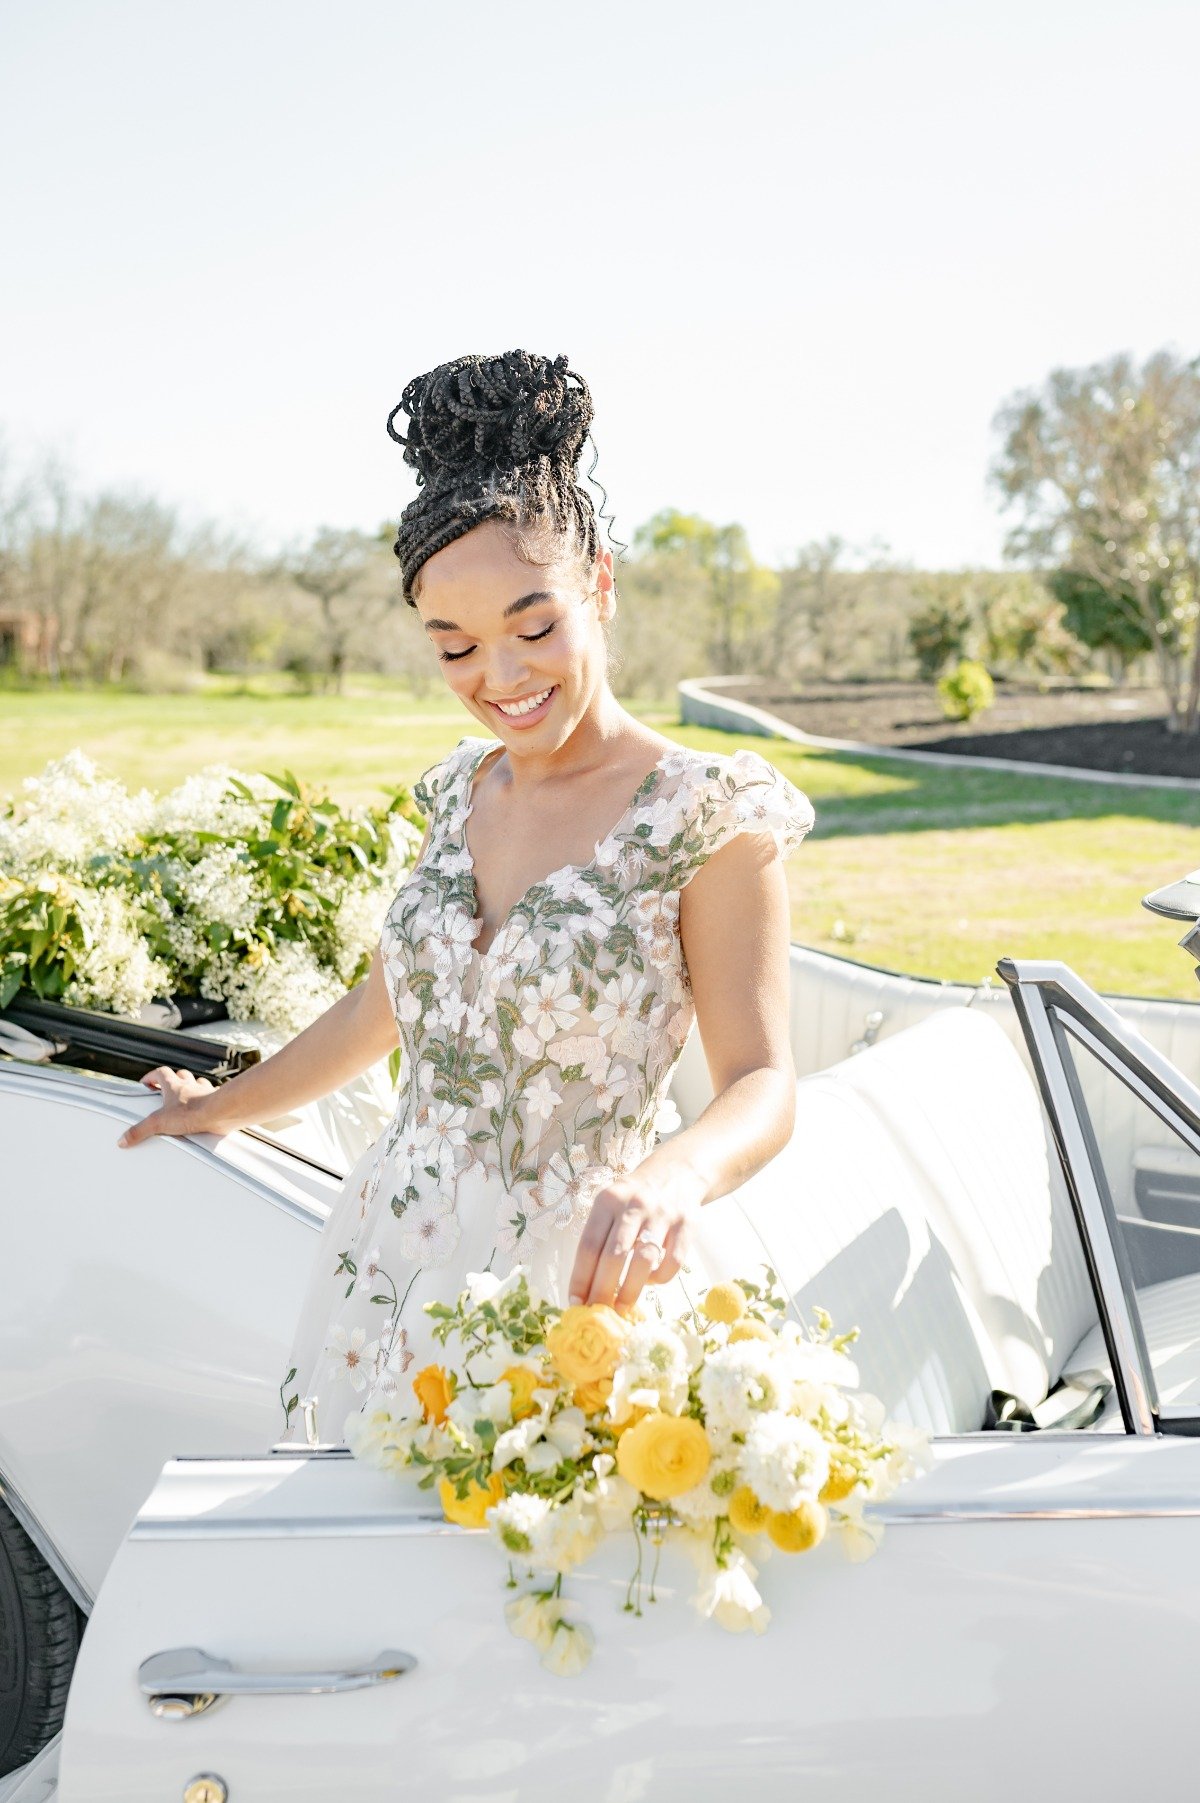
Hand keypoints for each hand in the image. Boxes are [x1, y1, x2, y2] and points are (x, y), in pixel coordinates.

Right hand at [116, 1066, 219, 1148]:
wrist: (218, 1113)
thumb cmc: (192, 1113)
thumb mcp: (158, 1123)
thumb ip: (140, 1131)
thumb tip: (124, 1139)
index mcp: (174, 1086)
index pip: (160, 1073)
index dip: (152, 1076)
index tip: (146, 1082)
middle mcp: (190, 1085)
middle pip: (179, 1075)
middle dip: (171, 1080)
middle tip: (164, 1090)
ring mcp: (204, 1091)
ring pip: (196, 1083)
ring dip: (190, 1087)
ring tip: (184, 1098)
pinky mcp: (215, 1101)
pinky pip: (210, 1095)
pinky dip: (205, 1099)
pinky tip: (203, 1108)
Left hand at [568, 1172, 700, 1310]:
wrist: (676, 1172)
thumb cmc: (633, 1199)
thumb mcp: (609, 1205)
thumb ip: (599, 1239)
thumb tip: (585, 1287)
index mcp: (607, 1201)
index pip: (588, 1245)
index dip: (581, 1278)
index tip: (576, 1303)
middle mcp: (633, 1206)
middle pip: (613, 1256)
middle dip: (602, 1290)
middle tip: (598, 1313)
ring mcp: (662, 1215)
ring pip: (643, 1261)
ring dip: (630, 1291)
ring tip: (621, 1308)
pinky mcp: (687, 1224)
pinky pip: (673, 1261)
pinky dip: (659, 1278)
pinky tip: (649, 1281)